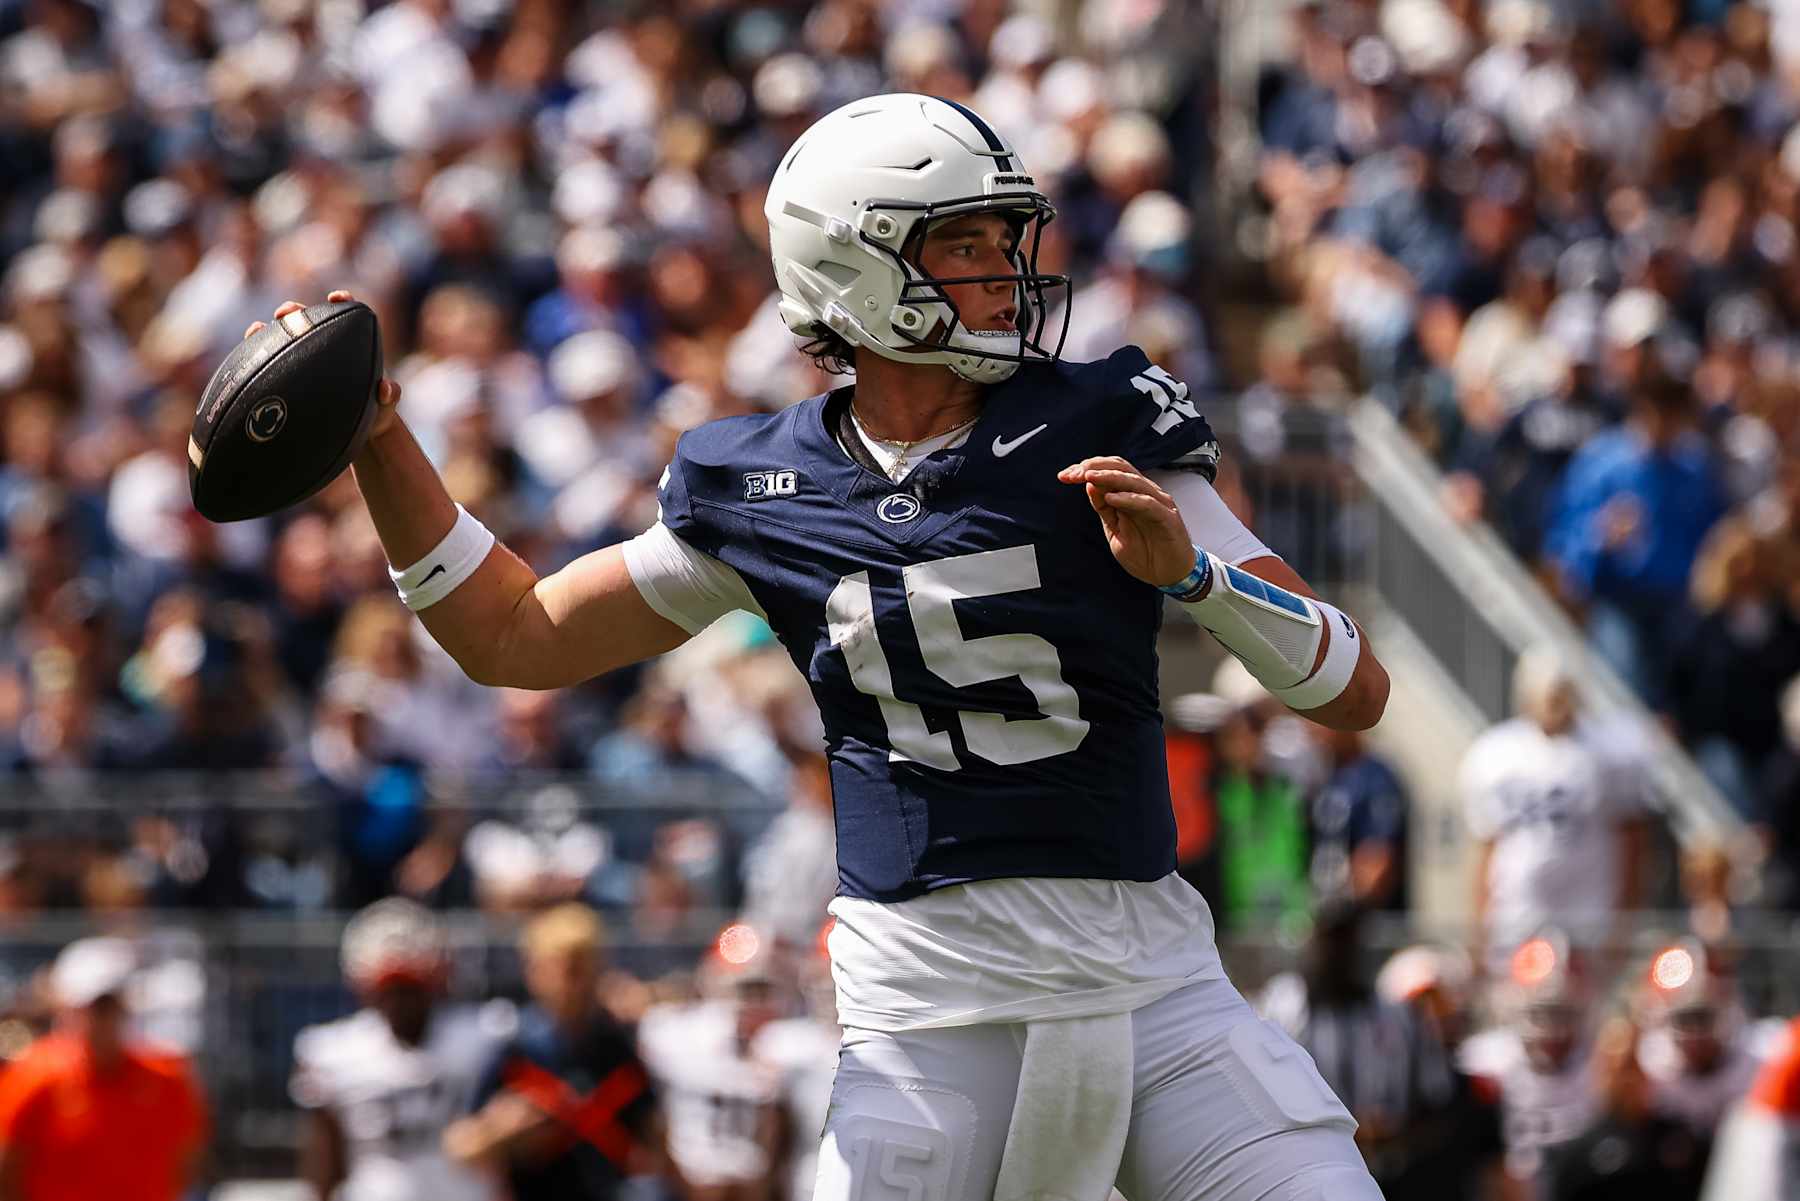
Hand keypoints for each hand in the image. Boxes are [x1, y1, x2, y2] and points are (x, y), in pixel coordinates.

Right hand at [243, 289, 401, 439]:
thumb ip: (390, 397)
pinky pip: (267, 363)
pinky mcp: (284, 377)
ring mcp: (301, 360)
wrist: (356, 435)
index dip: (342, 301)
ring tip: (257, 330)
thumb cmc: (374, 416)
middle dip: (295, 311)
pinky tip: (245, 358)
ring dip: (268, 330)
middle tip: (288, 312)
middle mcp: (322, 346)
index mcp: (350, 346)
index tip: (337, 298)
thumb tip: (386, 387)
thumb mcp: (385, 410)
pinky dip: (256, 356)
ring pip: (281, 338)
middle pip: (306, 320)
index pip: (346, 315)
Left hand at [1058, 456, 1196, 587]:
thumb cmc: (1146, 552)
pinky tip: (1112, 499)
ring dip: (1109, 477)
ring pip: (1134, 480)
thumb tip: (1089, 485)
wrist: (1169, 575)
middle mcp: (1145, 493)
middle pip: (1121, 468)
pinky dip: (1129, 499)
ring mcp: (1159, 503)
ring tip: (1089, 477)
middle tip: (1074, 474)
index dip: (1086, 469)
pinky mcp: (1168, 518)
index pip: (1110, 470)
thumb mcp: (1115, 529)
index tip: (1064, 476)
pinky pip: (1148, 503)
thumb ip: (1103, 509)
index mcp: (1132, 494)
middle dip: (1094, 468)